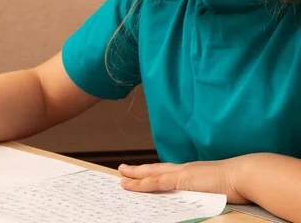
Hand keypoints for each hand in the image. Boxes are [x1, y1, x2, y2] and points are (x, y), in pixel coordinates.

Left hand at [118, 159, 248, 203]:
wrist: (246, 175)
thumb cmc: (238, 183)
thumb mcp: (217, 187)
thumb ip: (205, 190)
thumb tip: (201, 197)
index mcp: (193, 171)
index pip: (168, 171)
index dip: (154, 172)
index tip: (143, 172)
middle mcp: (184, 169)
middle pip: (155, 168)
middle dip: (138, 170)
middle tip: (123, 169)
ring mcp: (182, 173)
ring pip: (152, 174)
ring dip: (135, 176)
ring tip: (121, 175)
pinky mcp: (182, 179)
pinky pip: (157, 182)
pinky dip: (142, 184)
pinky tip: (131, 184)